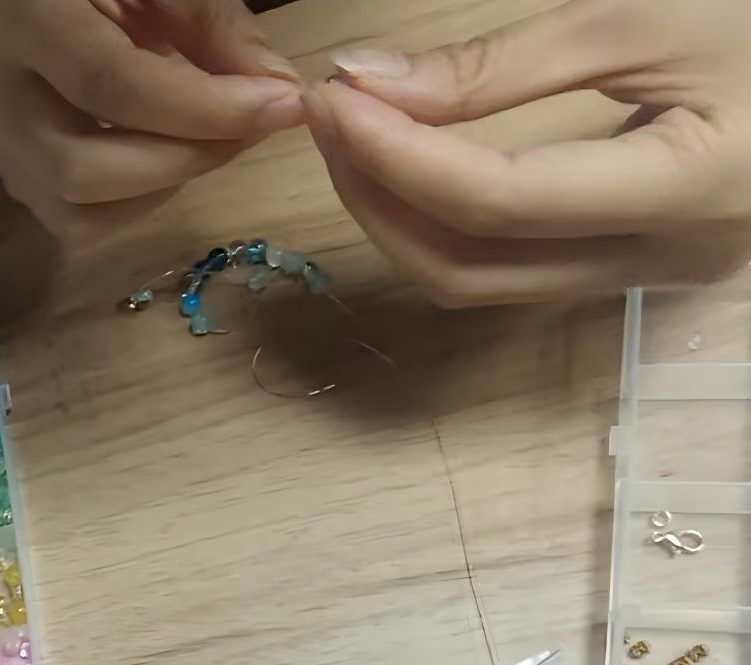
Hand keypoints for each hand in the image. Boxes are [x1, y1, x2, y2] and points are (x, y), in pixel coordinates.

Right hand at [0, 0, 301, 232]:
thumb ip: (217, 26)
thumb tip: (276, 95)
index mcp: (23, 14)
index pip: (108, 84)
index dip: (200, 108)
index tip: (278, 107)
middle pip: (80, 168)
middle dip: (183, 160)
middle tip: (252, 129)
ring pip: (73, 209)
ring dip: (160, 187)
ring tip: (212, 139)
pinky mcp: (9, 169)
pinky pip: (73, 220)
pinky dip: (134, 201)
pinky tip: (166, 154)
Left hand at [305, 0, 750, 306]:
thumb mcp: (641, 16)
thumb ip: (498, 64)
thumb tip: (368, 85)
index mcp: (694, 189)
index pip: (498, 202)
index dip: (398, 155)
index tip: (334, 100)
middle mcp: (671, 260)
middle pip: (472, 268)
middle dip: (379, 197)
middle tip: (328, 116)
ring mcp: (653, 277)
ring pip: (484, 281)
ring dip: (400, 216)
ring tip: (355, 135)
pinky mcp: (635, 268)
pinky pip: (514, 267)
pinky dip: (446, 222)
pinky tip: (410, 163)